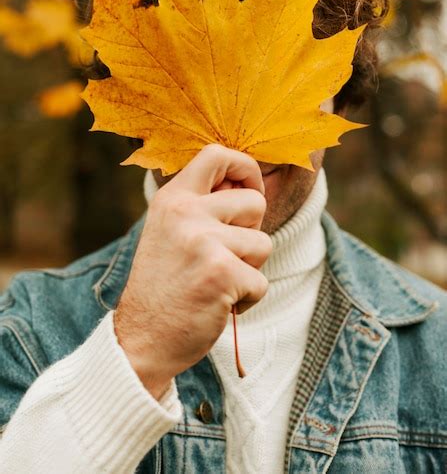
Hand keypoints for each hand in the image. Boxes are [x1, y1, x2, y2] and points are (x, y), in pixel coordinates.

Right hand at [114, 144, 271, 397]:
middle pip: (255, 202)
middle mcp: (185, 212)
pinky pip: (261, 281)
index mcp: (172, 198)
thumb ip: (201, 205)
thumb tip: (247, 183)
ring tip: (218, 282)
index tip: (249, 189)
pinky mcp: (221, 272)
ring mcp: (203, 241)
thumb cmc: (163, 285)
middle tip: (225, 256)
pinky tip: (220, 304)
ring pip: (263, 243)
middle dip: (252, 232)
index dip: (245, 167)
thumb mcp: (170, 231)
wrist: (142, 339)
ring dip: (249, 269)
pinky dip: (248, 299)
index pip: (217, 154)